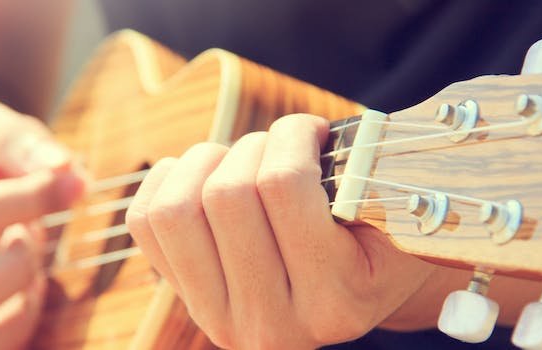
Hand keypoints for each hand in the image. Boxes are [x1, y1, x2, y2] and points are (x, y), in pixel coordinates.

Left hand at [126, 114, 435, 348]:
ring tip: (240, 159)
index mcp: (335, 302)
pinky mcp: (184, 298)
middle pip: (226, 195)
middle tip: (280, 146)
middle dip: (254, 146)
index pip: (283, 187)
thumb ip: (367, 173)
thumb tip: (306, 129)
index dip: (293, 134)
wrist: (352, 287)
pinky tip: (204, 174)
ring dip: (206, 162)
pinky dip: (168, 179)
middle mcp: (273, 324)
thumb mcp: (396, 211)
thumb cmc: (375, 235)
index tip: (312, 129)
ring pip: (176, 210)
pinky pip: (145, 221)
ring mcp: (219, 316)